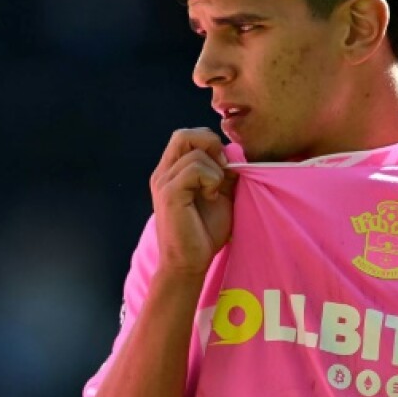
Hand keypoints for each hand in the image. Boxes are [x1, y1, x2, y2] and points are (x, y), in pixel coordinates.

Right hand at [149, 128, 235, 275]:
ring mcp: (163, 182)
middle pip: (184, 134)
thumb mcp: (220, 194)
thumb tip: (235, 153)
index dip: (209, 143)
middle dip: (210, 146)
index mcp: (171, 171)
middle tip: (222, 170)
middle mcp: (163, 173)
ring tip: (215, 192)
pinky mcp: (169, 194)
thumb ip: (223, 172)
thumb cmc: (204, 232)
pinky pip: (195, 169)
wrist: (189, 262)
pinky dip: (211, 180)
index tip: (224, 167)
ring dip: (215, 171)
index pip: (186, 136)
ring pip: (195, 153)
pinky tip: (211, 197)